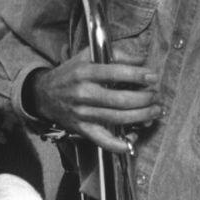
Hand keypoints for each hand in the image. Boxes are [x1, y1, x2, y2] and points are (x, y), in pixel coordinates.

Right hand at [26, 46, 161, 153]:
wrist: (44, 94)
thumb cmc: (70, 73)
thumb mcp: (87, 56)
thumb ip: (115, 54)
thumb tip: (141, 60)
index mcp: (85, 72)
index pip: (116, 73)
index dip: (138, 75)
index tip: (153, 77)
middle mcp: (84, 93)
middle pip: (121, 100)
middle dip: (144, 99)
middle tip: (155, 96)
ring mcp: (83, 113)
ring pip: (118, 119)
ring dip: (141, 117)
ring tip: (154, 112)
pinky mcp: (82, 129)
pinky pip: (103, 141)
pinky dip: (120, 144)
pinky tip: (133, 138)